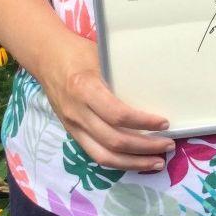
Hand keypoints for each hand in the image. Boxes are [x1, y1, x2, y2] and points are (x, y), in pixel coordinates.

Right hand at [39, 32, 173, 170]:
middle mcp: (77, 112)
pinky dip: (118, 161)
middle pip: (114, 141)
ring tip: (156, 162)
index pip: (117, 115)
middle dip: (144, 148)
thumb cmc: (78, 52)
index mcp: (85, 89)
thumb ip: (122, 73)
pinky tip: (135, 161)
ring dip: (133, 163)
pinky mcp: (72, 132)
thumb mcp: (102, 55)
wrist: (47, 57)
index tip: (164, 122)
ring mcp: (72, 126)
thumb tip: (157, 83)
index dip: (143, 122)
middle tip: (168, 145)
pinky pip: (95, 154)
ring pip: (103, 156)